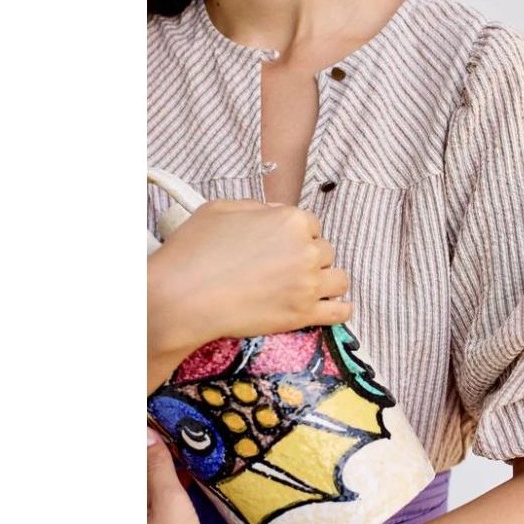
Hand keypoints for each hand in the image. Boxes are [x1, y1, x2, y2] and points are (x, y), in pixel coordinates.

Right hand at [148, 199, 352, 385]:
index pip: (310, 226)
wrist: (183, 298)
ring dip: (326, 282)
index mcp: (290, 220)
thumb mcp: (221, 209)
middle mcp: (307, 249)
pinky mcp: (303, 315)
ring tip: (307, 289)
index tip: (281, 248)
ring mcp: (308, 284)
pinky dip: (338, 310)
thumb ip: (257, 209)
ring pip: (339, 280)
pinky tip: (328, 309)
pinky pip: (340, 312)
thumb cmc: (195, 251)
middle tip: (285, 271)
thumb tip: (275, 214)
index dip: (296, 237)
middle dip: (309, 259)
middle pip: (325, 252)